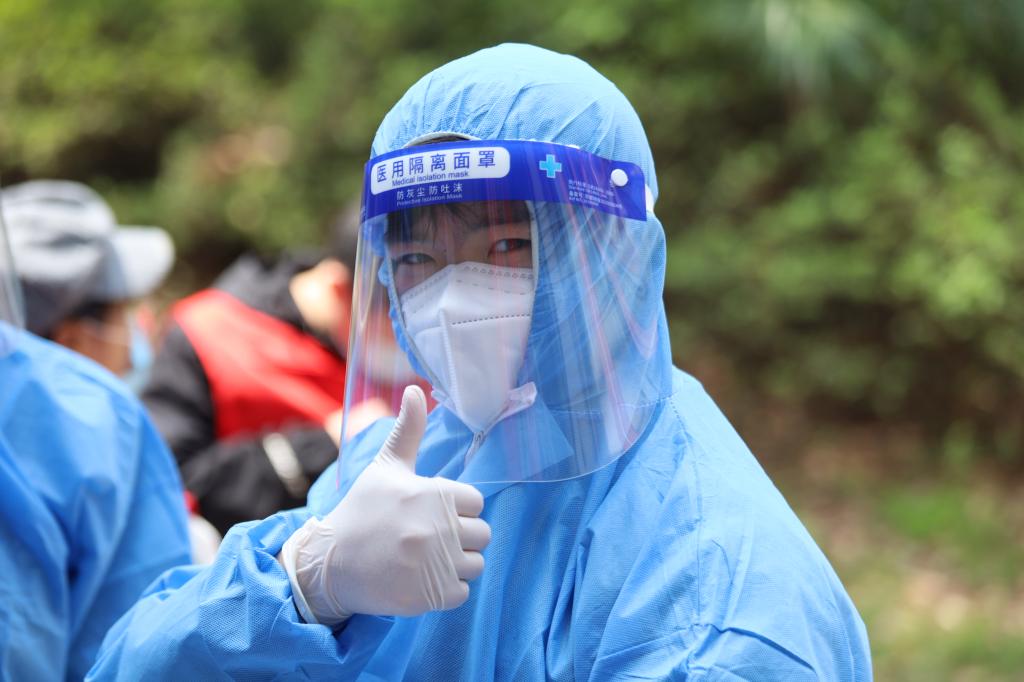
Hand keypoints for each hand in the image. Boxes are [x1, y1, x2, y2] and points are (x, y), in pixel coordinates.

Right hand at [282, 385, 489, 625]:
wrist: (329, 564)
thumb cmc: (361, 511)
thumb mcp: (384, 468)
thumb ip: (408, 430)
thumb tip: (415, 388)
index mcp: (432, 494)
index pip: (476, 502)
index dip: (456, 508)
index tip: (430, 513)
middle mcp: (437, 529)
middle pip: (481, 535)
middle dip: (460, 536)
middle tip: (428, 538)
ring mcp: (434, 565)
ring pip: (475, 564)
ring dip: (457, 564)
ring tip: (426, 559)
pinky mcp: (429, 596)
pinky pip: (462, 593)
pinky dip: (446, 590)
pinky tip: (421, 578)